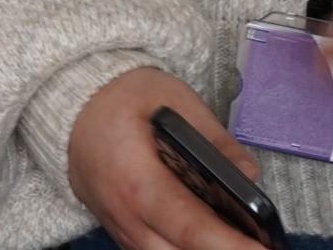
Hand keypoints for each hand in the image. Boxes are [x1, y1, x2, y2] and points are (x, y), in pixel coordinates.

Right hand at [66, 65, 262, 249]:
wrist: (72, 107)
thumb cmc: (122, 97)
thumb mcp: (173, 100)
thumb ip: (214, 140)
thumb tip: (250, 176)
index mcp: (138, 182)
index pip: (189, 226)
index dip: (228, 244)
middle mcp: (126, 217)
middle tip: (259, 249)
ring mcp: (120, 229)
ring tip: (239, 243)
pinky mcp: (120, 231)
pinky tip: (211, 241)